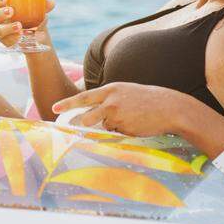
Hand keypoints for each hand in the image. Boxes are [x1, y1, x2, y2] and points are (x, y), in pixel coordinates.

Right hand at [0, 0, 54, 48]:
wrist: (36, 35)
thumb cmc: (32, 17)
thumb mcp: (38, 10)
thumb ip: (43, 6)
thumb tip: (51, 3)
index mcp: (3, 6)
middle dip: (2, 13)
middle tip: (11, 11)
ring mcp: (0, 30)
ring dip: (8, 28)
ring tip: (19, 27)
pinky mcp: (4, 42)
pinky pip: (6, 41)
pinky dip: (13, 39)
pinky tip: (20, 37)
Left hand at [50, 82, 187, 136]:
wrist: (170, 107)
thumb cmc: (148, 99)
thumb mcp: (126, 92)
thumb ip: (109, 99)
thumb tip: (94, 112)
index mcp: (111, 90)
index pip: (83, 97)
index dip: (67, 103)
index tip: (54, 108)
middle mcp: (111, 102)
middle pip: (87, 117)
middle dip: (83, 124)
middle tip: (84, 126)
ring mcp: (117, 116)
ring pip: (104, 126)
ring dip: (111, 127)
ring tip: (129, 119)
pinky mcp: (125, 128)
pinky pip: (116, 133)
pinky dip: (123, 131)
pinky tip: (137, 124)